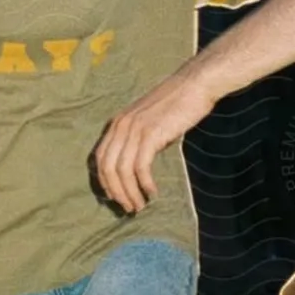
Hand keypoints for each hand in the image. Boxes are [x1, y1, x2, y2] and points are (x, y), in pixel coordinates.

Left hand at [92, 67, 214, 215]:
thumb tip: (138, 165)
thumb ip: (139, 137)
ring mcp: (134, 130)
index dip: (106, 182)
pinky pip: (140, 167)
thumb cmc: (178, 104)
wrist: (194, 86)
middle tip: (128, 208)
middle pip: (108, 168)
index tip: (117, 197)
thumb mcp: (150, 121)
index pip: (100, 159)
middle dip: (116, 192)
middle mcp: (120, 126)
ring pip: (122, 171)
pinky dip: (144, 184)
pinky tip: (153, 192)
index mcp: (117, 123)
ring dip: (130, 193)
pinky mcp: (150, 135)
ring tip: (140, 206)